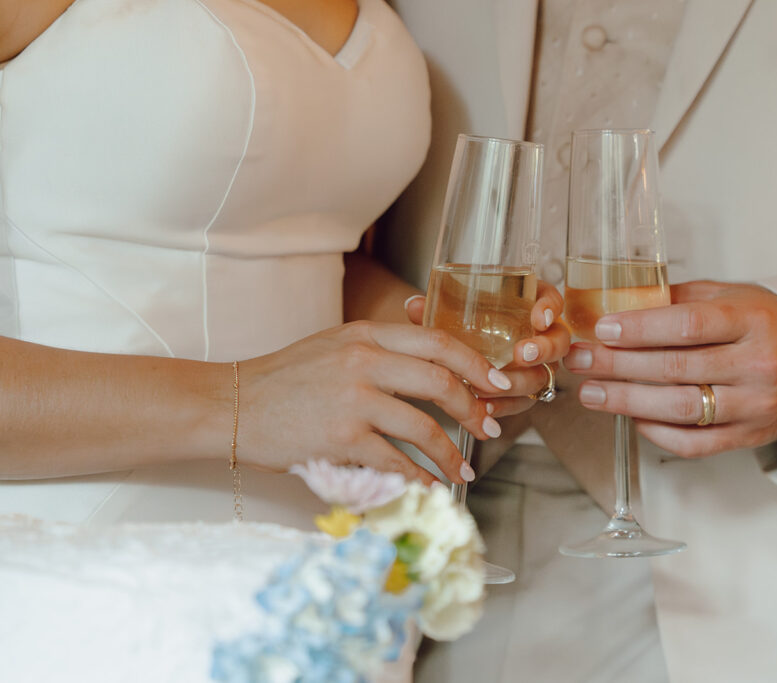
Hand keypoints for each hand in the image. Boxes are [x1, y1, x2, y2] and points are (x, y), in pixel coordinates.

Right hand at [238, 321, 513, 484]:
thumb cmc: (283, 379)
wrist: (231, 404)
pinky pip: (395, 462)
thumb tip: (431, 372)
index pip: (437, 341)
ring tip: (464, 469)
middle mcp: (362, 360)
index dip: (475, 363)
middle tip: (489, 427)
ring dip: (452, 453)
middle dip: (473, 408)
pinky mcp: (340, 439)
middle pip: (440, 381)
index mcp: (365, 334)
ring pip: (424, 427)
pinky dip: (420, 479)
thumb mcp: (334, 347)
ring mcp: (352, 400)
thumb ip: (379, 352)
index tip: (496, 383)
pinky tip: (430, 487)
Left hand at [405, 280, 570, 416]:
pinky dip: (505, 405)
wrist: (459, 351)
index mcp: (528, 305)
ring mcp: (535, 365)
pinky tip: (486, 407)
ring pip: (542, 375)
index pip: (552, 300)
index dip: (550, 308)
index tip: (538, 317)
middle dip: (544, 349)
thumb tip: (414, 305)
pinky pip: (523, 401)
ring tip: (497, 385)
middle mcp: (538, 335)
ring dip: (521, 382)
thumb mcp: (450, 311)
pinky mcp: (523, 391)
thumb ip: (436, 308)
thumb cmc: (463, 322)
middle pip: (558, 342)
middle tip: (523, 353)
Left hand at [562, 281, 776, 457]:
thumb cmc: (761, 324)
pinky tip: (630, 416)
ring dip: (626, 401)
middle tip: (579, 360)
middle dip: (618, 365)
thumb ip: (679, 300)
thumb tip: (619, 304)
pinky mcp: (749, 436)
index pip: (689, 325)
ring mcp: (756, 405)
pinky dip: (655, 432)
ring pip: (680, 408)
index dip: (641, 328)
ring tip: (590, 392)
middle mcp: (758, 364)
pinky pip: (694, 442)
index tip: (603, 330)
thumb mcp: (730, 296)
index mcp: (753, 320)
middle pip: (676, 368)